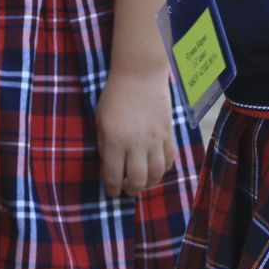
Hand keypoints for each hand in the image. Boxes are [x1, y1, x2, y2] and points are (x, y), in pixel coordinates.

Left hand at [97, 66, 177, 197]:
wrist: (139, 76)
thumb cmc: (114, 97)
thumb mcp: (100, 121)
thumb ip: (103, 146)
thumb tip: (109, 168)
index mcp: (114, 141)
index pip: (114, 176)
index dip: (112, 189)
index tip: (111, 192)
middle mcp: (136, 144)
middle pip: (138, 180)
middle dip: (131, 190)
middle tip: (127, 190)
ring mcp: (155, 139)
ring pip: (156, 174)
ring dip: (149, 183)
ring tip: (142, 183)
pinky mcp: (168, 134)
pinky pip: (169, 159)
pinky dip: (162, 170)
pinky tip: (155, 169)